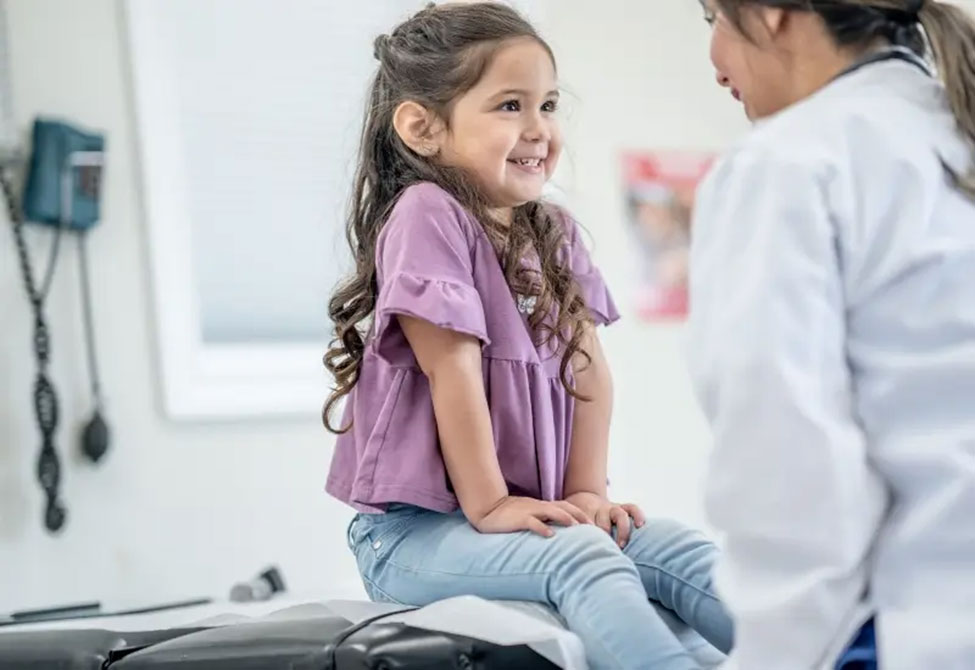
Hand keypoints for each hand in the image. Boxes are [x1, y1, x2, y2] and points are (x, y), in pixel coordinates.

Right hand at [474, 496, 590, 537]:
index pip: (567, 506)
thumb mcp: (530, 514)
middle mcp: (539, 507)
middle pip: (564, 507)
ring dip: (565, 518)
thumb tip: (560, 531)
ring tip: (576, 527)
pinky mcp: (518, 519)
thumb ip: (544, 519)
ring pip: (551, 511)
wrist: (488, 509)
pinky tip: (550, 535)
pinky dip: (542, 528)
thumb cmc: (510, 515)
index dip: (581, 514)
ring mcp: (529, 511)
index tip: (594, 525)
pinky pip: (532, 522)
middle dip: (579, 516)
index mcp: (543, 506)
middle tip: (592, 528)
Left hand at [564, 492, 645, 547]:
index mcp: (584, 512)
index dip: (587, 538)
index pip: (587, 526)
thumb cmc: (572, 517)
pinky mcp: (620, 507)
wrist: (581, 497)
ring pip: (620, 515)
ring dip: (622, 530)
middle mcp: (599, 509)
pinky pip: (632, 507)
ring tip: (621, 545)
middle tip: (604, 552)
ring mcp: (611, 507)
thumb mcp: (565, 521)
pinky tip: (641, 524)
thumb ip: (563, 533)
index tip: (586, 552)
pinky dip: (637, 514)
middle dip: (605, 538)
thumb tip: (551, 553)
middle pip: (604, 523)